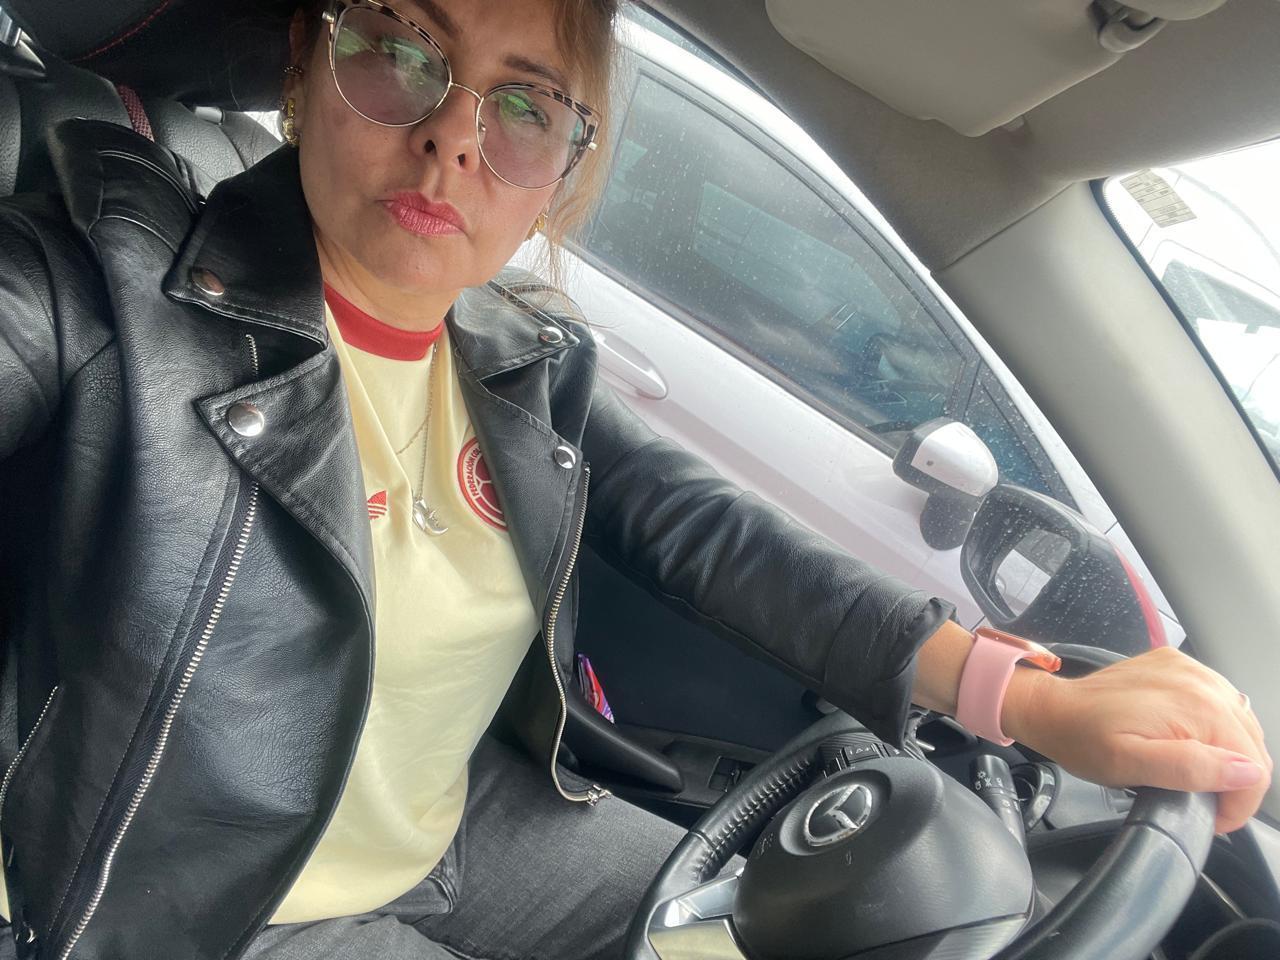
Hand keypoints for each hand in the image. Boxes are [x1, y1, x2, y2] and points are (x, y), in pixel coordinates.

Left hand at [1002, 646, 1272, 833]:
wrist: (1053, 708)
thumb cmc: (1083, 739)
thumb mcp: (1131, 765)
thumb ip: (1191, 768)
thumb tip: (1246, 772)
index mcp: (1198, 706)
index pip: (1254, 765)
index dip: (1239, 803)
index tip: (1212, 818)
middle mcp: (1201, 681)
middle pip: (1251, 744)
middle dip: (1236, 780)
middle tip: (1202, 800)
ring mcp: (1191, 669)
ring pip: (1240, 723)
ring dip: (1228, 753)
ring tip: (1197, 774)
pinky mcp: (1178, 666)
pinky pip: (1219, 701)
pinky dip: (1215, 727)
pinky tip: (1190, 741)